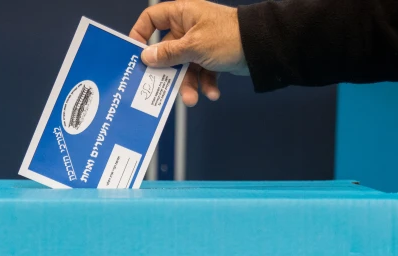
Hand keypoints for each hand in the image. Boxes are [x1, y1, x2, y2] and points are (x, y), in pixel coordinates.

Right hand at [130, 0, 247, 106]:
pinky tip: (213, 93)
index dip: (140, 34)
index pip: (152, 18)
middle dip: (170, 72)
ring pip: (184, 67)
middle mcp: (188, 27)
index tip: (136, 54)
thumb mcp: (194, 46)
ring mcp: (200, 44)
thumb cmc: (229, 37)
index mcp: (182, 14)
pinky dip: (205, 84)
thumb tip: (146, 57)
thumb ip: (169, 53)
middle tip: (163, 88)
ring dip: (188, 85)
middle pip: (167, 51)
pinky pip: (200, 73)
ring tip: (194, 99)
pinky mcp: (211, 58)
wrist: (262, 48)